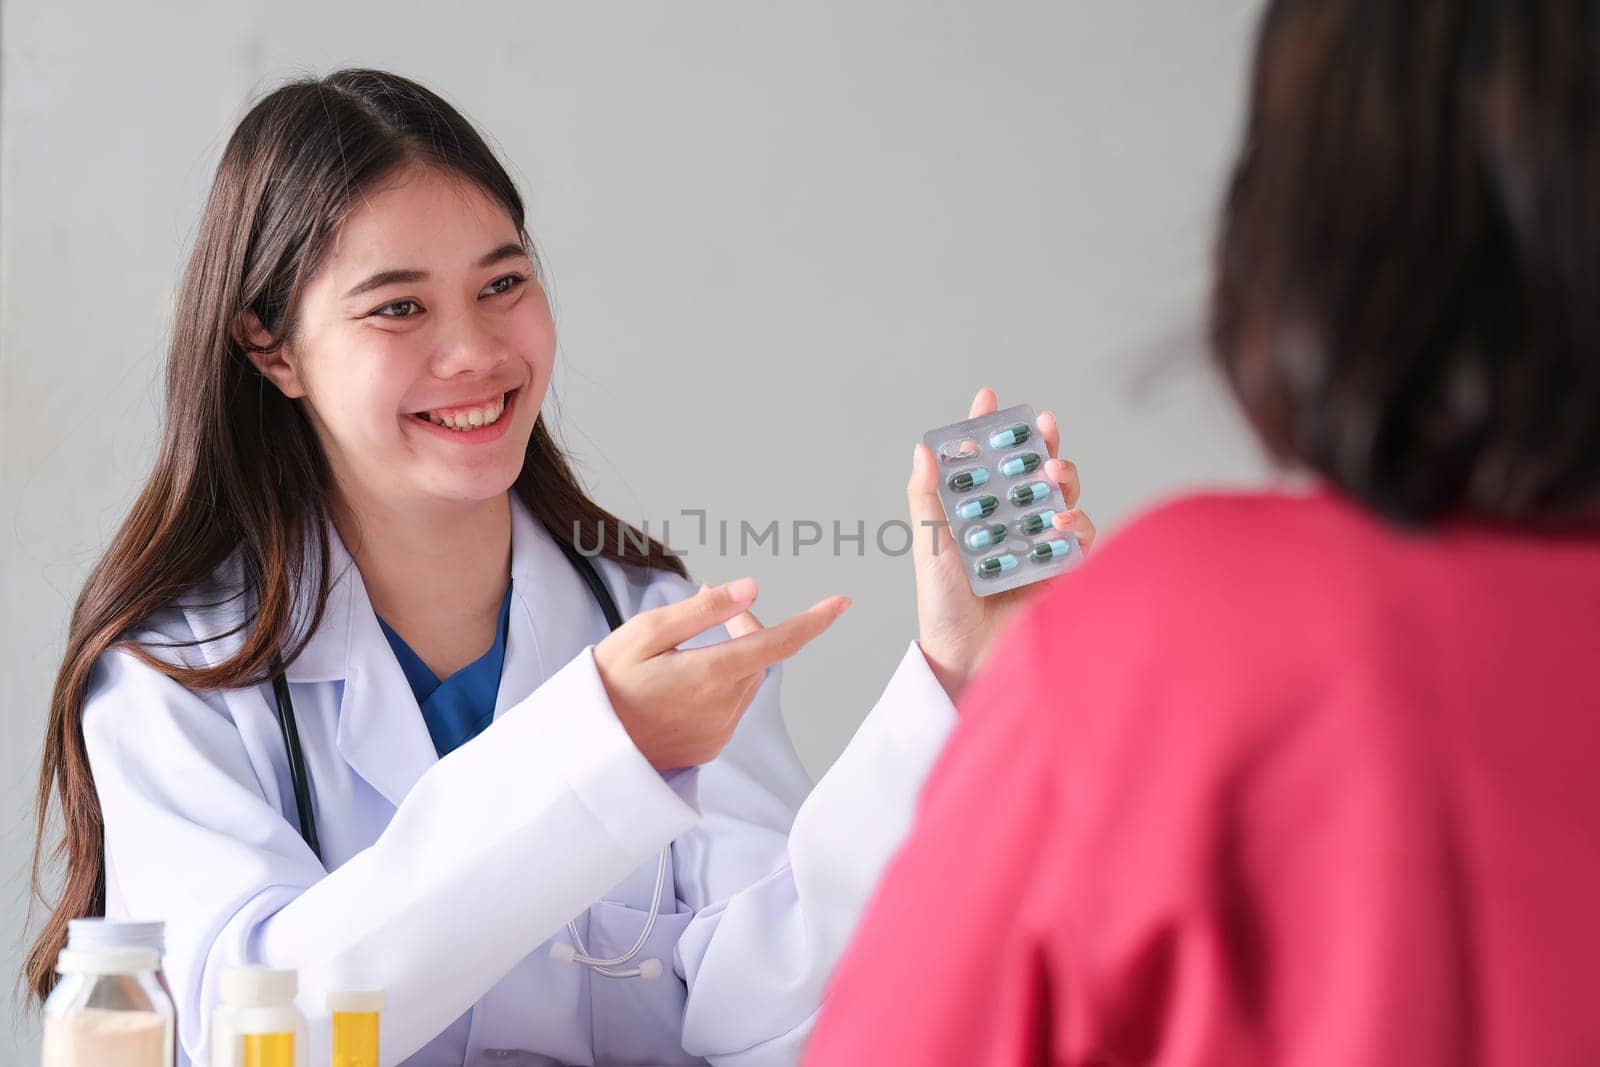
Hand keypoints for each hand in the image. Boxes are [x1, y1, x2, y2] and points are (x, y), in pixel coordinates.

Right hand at [593, 577, 849, 769]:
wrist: (583, 752)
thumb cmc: (607, 684)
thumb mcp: (644, 634)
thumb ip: (701, 612)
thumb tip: (751, 589)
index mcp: (710, 675)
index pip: (778, 644)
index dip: (813, 622)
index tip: (841, 603)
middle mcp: (723, 708)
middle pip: (759, 658)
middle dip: (747, 628)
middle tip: (711, 604)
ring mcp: (717, 732)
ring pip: (746, 682)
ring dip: (733, 658)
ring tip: (687, 646)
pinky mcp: (708, 748)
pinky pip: (729, 707)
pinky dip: (718, 686)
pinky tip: (681, 684)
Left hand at [907, 387, 1097, 700]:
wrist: (967, 658)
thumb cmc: (943, 606)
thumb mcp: (929, 546)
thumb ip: (926, 498)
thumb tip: (922, 448)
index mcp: (975, 513)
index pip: (984, 462)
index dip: (989, 428)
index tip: (989, 396)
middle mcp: (1009, 524)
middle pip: (1031, 472)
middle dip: (1039, 444)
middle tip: (1041, 426)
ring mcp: (1038, 544)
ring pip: (1059, 497)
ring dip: (1060, 478)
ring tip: (1052, 474)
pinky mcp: (1062, 570)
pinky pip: (1078, 537)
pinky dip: (1074, 522)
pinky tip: (1059, 522)